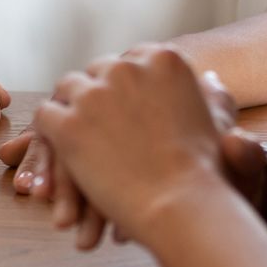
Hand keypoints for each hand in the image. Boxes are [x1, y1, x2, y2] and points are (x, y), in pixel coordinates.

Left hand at [0, 63, 237, 198]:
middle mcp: (126, 67)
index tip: (130, 107)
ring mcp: (93, 94)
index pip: (133, 60)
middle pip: (99, 71)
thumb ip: (213, 96)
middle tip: (100, 123)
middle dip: (99, 94)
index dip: (128, 85)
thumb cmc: (208, 171)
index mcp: (163, 59)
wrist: (184, 206)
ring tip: (78, 135)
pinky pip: (46, 115)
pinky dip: (50, 131)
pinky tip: (60, 147)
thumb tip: (210, 78)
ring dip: (72, 108)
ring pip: (69, 88)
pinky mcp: (68, 123)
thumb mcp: (219, 123)